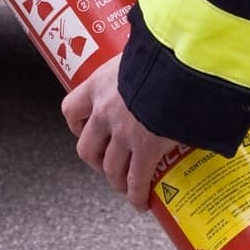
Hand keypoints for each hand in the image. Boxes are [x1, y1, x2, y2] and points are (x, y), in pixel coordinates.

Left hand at [61, 54, 180, 211]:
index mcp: (99, 85)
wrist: (178, 64)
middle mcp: (104, 112)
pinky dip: (137, 194)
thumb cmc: (161, 50)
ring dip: (117, 180)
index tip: (86, 128)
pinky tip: (142, 202)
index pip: (71, 109)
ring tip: (126, 186)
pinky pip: (137, 180)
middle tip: (107, 164)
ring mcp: (123, 133)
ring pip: (111, 168)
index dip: (77, 124)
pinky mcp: (146, 149)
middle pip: (87, 148)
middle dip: (96, 160)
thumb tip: (157, 47)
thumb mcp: (140, 48)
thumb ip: (141, 56)